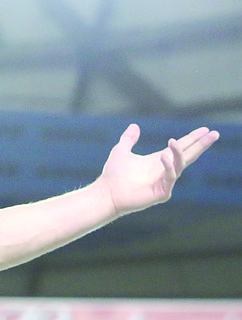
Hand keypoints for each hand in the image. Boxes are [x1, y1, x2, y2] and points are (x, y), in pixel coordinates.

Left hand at [97, 124, 218, 214]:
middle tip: (214, 133)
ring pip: (180, 165)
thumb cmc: (113, 175)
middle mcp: (165, 170)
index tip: (206, 129)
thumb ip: (128, 139)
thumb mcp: (121, 151)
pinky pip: (170, 178)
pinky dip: (169, 167)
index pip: (181, 147)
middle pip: (188, 155)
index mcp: (159, 160)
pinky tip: (164, 156)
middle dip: (201, 144)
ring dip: (179, 153)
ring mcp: (164, 182)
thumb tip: (135, 126)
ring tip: (173, 141)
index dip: (193, 139)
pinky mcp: (161, 192)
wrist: (106, 193)